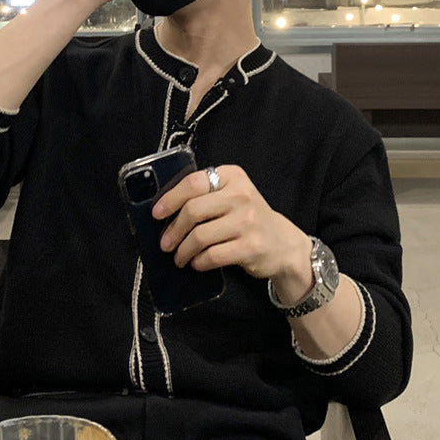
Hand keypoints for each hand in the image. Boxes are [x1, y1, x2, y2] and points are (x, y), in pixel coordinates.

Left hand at [152, 165, 312, 286]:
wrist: (282, 243)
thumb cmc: (247, 218)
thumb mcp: (232, 195)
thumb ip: (205, 195)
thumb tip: (164, 210)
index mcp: (232, 176)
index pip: (193, 182)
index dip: (170, 198)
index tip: (157, 213)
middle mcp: (241, 195)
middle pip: (193, 210)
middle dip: (173, 230)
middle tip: (165, 243)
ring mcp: (247, 221)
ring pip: (200, 236)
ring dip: (183, 250)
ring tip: (179, 257)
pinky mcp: (250, 247)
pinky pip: (212, 256)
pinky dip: (198, 262)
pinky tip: (196, 263)